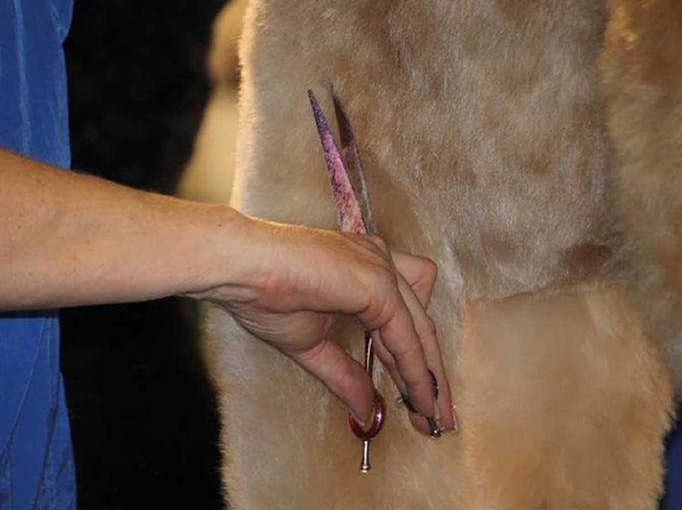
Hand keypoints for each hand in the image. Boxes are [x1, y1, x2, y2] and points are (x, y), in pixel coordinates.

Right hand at [197, 219, 455, 435]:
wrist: (242, 269)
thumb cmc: (264, 294)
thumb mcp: (312, 345)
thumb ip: (345, 374)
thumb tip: (366, 410)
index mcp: (364, 270)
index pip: (402, 320)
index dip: (413, 364)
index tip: (419, 402)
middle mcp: (380, 262)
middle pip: (422, 326)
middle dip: (432, 377)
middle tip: (439, 419)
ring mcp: (382, 269)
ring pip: (422, 331)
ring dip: (430, 377)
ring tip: (435, 417)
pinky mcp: (379, 283)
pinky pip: (406, 336)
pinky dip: (415, 370)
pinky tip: (416, 396)